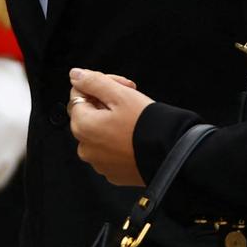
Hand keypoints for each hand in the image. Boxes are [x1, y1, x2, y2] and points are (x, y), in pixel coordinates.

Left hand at [67, 69, 151, 187]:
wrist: (170, 156)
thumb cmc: (146, 125)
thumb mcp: (120, 95)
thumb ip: (93, 82)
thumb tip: (75, 75)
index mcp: (82, 126)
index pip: (79, 93)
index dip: (100, 83)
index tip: (121, 84)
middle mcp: (85, 148)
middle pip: (88, 113)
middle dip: (106, 100)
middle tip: (131, 95)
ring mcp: (99, 163)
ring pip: (99, 132)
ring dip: (112, 119)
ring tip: (135, 115)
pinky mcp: (113, 172)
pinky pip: (109, 149)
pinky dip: (118, 139)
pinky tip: (135, 133)